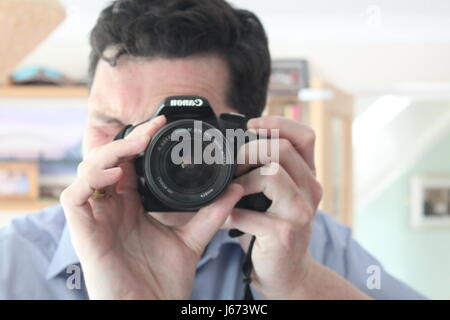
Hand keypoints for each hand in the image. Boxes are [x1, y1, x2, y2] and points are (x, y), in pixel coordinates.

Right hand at [60, 116, 243, 298]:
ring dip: (109, 154)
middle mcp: (111, 208)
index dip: (138, 141)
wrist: (152, 310)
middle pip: (106, 161)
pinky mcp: (82, 232)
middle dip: (126, 141)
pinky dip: (90, 180)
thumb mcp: (192, 239)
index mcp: (131, 207)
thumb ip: (211, 213)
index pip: (128, 164)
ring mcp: (96, 219)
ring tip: (135, 148)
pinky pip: (73, 197)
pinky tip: (116, 176)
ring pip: (86, 171)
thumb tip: (235, 189)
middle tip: (150, 130)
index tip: (160, 125)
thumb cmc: (164, 280)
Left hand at [232, 116, 322, 298]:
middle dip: (250, 150)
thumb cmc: (276, 228)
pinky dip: (233, 213)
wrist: (288, 271)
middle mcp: (311, 190)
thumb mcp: (278, 195)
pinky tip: (231, 219)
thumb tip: (235, 144)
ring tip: (234, 192)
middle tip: (234, 163)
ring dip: (244, 180)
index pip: (304, 136)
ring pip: (271, 174)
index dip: (277, 123)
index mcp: (308, 176)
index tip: (251, 125)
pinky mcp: (286, 233)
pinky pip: (250, 213)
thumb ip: (268, 169)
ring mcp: (301, 212)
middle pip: (282, 149)